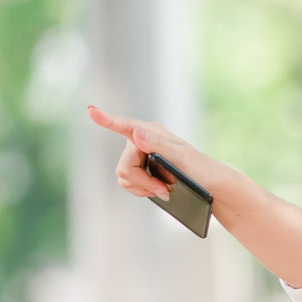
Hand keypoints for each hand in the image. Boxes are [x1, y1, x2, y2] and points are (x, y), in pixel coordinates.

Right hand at [86, 105, 201, 200]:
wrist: (210, 186)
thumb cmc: (200, 169)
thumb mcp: (182, 158)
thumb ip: (158, 145)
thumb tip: (136, 133)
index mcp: (151, 132)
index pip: (125, 126)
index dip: (106, 119)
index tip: (91, 110)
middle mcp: (141, 141)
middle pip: (124, 166)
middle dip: (142, 182)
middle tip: (164, 189)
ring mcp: (140, 156)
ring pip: (123, 177)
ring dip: (143, 188)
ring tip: (164, 191)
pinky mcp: (141, 170)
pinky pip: (128, 184)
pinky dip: (142, 191)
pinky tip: (157, 191)